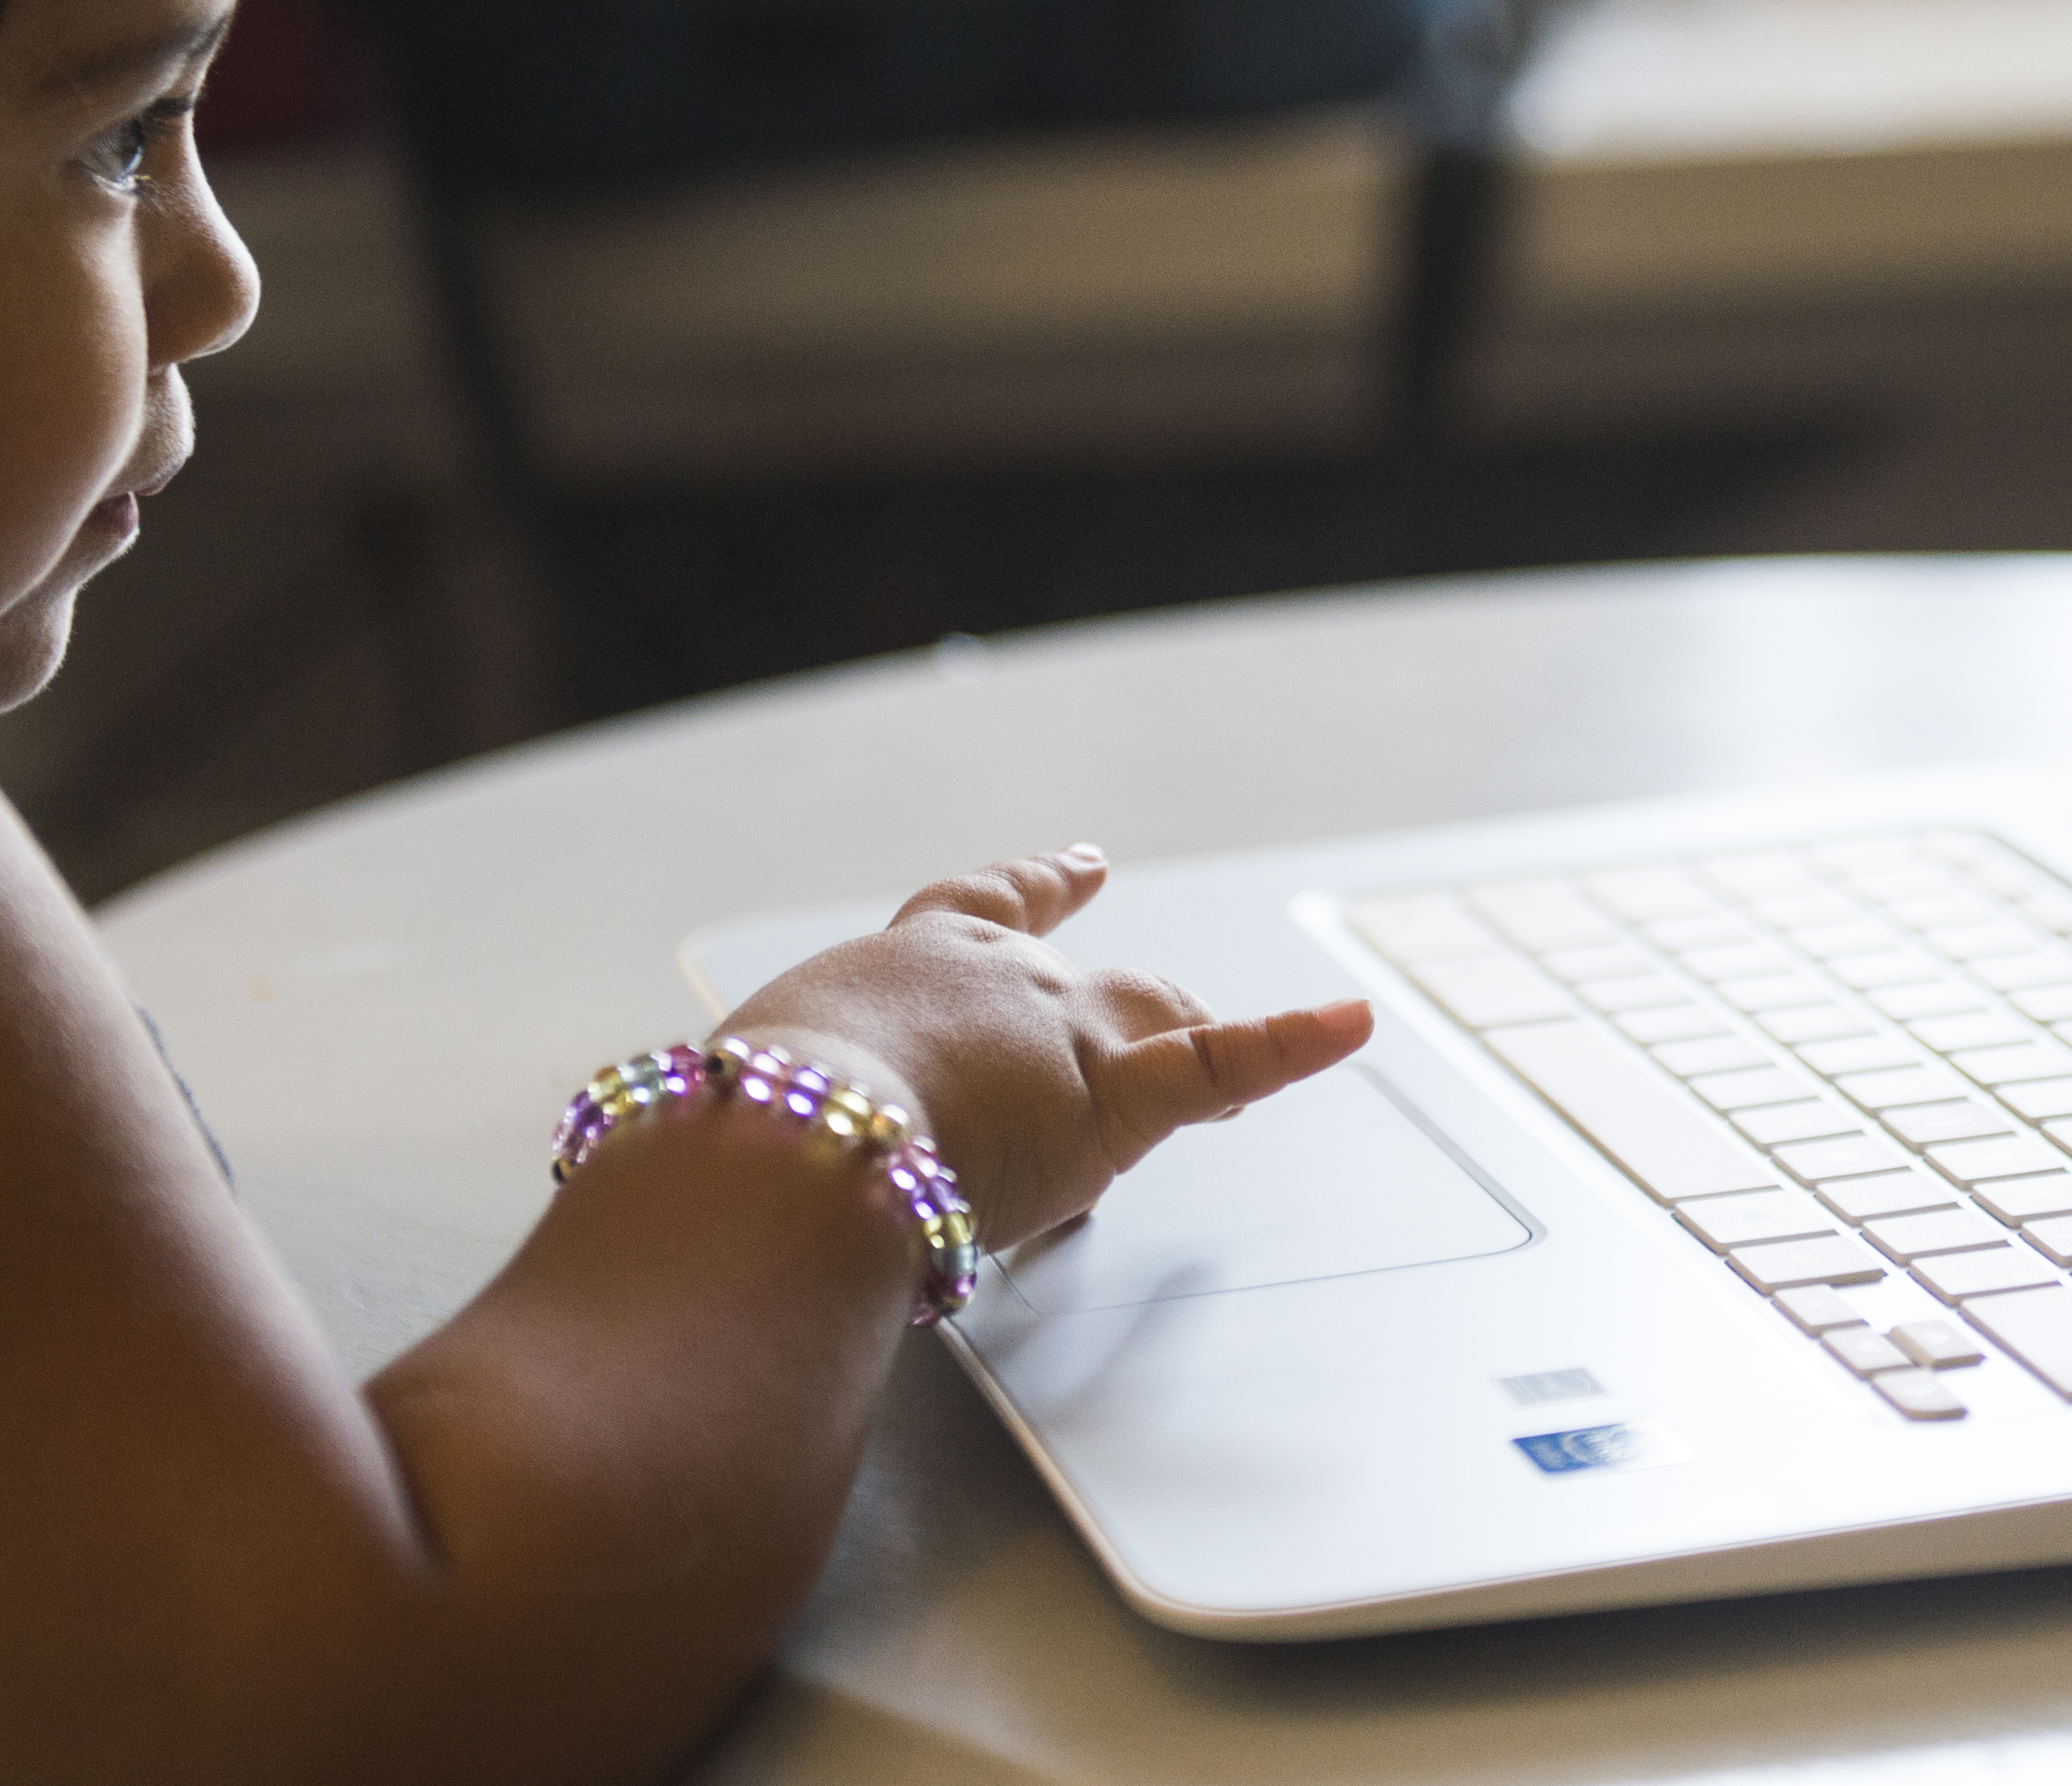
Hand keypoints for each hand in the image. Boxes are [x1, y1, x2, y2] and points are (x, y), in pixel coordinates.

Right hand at [716, 846, 1370, 1248]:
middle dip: (1124, 993)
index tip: (1072, 866)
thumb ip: (767, 1144)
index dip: (1032, 890)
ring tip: (1254, 1047)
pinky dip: (1294, 1043)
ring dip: (1197, 1035)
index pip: (974, 909)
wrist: (785, 1150)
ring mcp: (1055, 1031)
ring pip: (1155, 1017)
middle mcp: (987, 977)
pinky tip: (1351, 1025)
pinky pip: (1221, 1063)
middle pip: (1080, 972)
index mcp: (893, 969)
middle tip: (1159, 993)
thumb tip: (720, 1203)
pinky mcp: (1109, 1098)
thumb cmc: (736, 1142)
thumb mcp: (744, 1122)